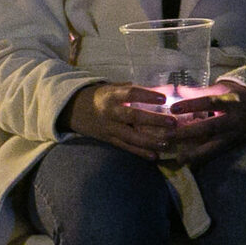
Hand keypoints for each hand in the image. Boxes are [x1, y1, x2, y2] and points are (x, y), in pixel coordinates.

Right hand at [64, 82, 180, 161]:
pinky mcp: (108, 139)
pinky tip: (154, 156)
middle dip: (154, 120)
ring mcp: (109, 127)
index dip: (147, 96)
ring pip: (130, 136)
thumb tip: (158, 89)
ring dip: (150, 140)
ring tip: (168, 142)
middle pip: (133, 116)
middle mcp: (109, 112)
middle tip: (172, 122)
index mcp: (110, 96)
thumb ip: (131, 89)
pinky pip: (125, 147)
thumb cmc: (98, 96)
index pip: (130, 94)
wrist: (72, 110)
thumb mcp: (111, 88)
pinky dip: (140, 152)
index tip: (164, 99)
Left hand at [161, 82, 245, 165]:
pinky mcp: (232, 146)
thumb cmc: (234, 98)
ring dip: (195, 153)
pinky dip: (201, 159)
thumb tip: (177, 90)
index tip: (172, 108)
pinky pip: (216, 154)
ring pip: (215, 146)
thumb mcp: (221, 90)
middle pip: (210, 127)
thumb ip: (199, 91)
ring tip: (178, 158)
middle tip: (166, 136)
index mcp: (231, 102)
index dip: (192, 105)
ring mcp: (234, 135)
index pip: (210, 102)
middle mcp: (233, 120)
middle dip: (188, 132)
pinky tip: (187, 162)